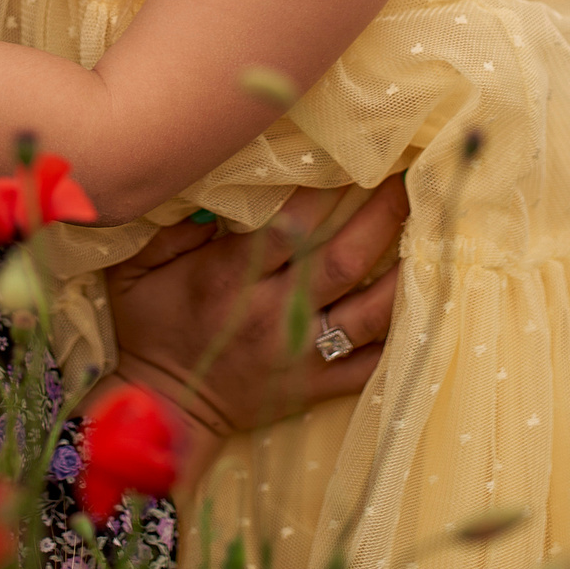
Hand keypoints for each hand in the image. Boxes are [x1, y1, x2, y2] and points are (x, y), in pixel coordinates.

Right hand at [103, 175, 406, 498]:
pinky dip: (402, 335)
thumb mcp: (135, 271)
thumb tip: (215, 190)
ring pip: (369, 312)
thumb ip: (170, 227)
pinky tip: (425, 300)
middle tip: (413, 178)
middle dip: (382, 217)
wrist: (163, 412)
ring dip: (406, 271)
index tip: (353, 157)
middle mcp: (272, 318)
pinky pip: (372, 365)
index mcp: (227, 283)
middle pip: (342, 262)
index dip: (323, 192)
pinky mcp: (316, 387)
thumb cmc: (148, 330)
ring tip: (434, 230)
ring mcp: (300, 356)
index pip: (287, 230)